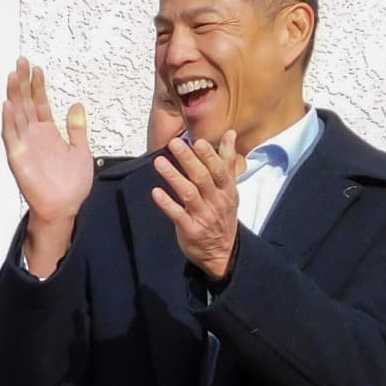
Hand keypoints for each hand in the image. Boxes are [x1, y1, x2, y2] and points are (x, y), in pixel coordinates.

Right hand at [1, 58, 93, 279]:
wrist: (64, 208)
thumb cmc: (71, 186)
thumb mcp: (81, 151)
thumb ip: (78, 128)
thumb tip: (77, 106)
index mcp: (48, 133)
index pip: (39, 103)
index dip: (37, 86)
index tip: (37, 69)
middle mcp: (34, 137)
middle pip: (25, 103)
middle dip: (23, 82)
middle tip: (22, 62)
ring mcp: (25, 146)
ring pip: (16, 115)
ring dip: (13, 95)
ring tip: (12, 76)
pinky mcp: (18, 158)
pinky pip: (11, 136)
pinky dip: (8, 121)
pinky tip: (8, 105)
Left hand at [150, 131, 246, 279]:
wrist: (222, 252)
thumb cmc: (223, 214)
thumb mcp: (230, 188)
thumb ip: (227, 161)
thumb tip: (230, 133)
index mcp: (226, 190)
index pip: (219, 170)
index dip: (209, 156)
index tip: (198, 141)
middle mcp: (216, 201)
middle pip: (202, 178)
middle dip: (188, 160)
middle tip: (174, 143)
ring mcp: (203, 215)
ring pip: (188, 193)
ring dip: (174, 177)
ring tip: (159, 162)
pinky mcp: (190, 229)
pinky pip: (177, 214)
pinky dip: (166, 203)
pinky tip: (156, 192)